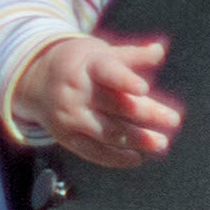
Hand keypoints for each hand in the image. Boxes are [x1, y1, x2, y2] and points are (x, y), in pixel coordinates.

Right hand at [8, 29, 182, 167]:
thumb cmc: (82, 64)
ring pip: (107, 131)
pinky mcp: (65, 136)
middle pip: (116, 105)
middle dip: (147, 113)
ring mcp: (70, 115)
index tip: (143, 88)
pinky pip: (92, 151)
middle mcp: (77, 91)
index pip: (108, 73)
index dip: (125, 81)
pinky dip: (115, 157)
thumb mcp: (101, 53)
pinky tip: (136, 158)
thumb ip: (131, 56)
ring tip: (161, 143)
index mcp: (88, 66)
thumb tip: (159, 50)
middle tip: (174, 120)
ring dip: (136, 139)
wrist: (35, 79)